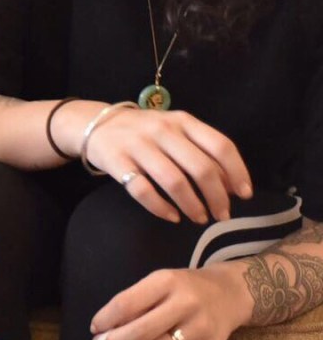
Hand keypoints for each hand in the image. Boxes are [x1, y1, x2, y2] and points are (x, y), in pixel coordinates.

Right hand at [81, 106, 251, 223]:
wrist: (95, 123)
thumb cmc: (145, 132)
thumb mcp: (174, 130)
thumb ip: (200, 150)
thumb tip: (232, 184)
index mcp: (182, 121)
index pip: (220, 146)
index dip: (237, 172)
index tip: (244, 195)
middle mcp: (162, 130)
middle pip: (200, 168)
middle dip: (217, 197)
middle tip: (222, 215)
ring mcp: (138, 145)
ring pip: (174, 181)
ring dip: (192, 205)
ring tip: (199, 218)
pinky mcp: (116, 161)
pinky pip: (142, 190)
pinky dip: (160, 207)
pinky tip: (171, 216)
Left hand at [90, 262, 250, 339]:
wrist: (229, 293)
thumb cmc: (184, 287)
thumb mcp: (159, 282)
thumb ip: (135, 301)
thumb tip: (106, 327)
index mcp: (166, 281)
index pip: (127, 304)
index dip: (106, 319)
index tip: (95, 329)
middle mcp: (185, 303)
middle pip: (141, 332)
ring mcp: (201, 327)